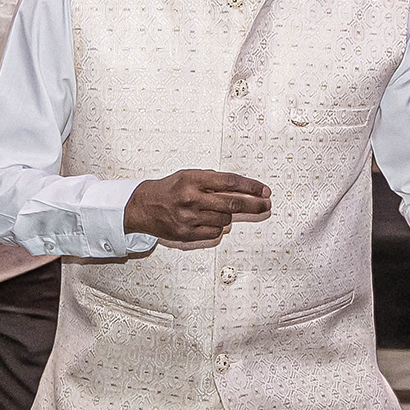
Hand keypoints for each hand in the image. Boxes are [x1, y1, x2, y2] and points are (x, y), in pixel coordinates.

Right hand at [121, 169, 269, 247]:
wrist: (143, 206)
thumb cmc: (169, 189)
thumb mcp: (189, 176)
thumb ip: (213, 181)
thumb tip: (243, 188)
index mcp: (193, 179)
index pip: (230, 182)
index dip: (251, 187)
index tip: (264, 191)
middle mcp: (191, 198)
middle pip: (233, 203)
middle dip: (254, 205)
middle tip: (266, 205)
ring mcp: (189, 217)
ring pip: (225, 220)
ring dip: (227, 215)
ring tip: (215, 210)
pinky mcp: (186, 234)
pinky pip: (215, 233)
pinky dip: (217, 228)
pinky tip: (207, 221)